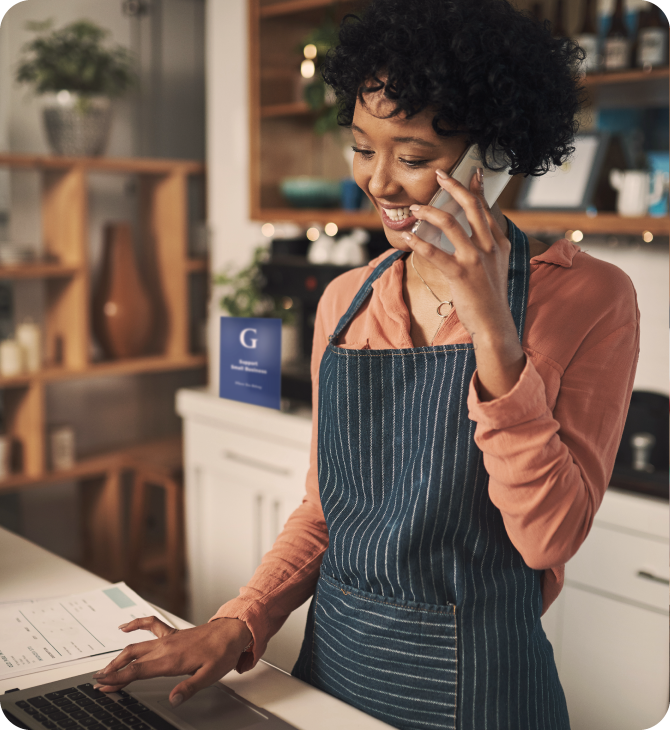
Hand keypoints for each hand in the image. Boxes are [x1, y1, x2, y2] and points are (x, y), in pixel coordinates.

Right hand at [91, 616, 251, 707]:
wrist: (231, 632)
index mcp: (172, 660)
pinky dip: (136, 624)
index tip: (104, 685)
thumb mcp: (209, 676)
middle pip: (132, 659)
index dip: (119, 678)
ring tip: (106, 667)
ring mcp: (167, 638)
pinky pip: (150, 624)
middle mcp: (165, 647)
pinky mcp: (171, 633)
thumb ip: (189, 688)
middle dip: (113, 670)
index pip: (138, 671)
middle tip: (99, 680)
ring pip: (137, 645)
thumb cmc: (221, 653)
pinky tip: (125, 627)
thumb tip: (173, 700)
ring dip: (119, 656)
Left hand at [402, 169, 524, 399]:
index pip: (486, 208)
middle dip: (453, 187)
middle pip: (471, 206)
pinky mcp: (460, 273)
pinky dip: (418, 242)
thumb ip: (488, 248)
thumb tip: (475, 235)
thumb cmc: (490, 298)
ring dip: (429, 212)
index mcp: (500, 243)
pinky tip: (407, 238)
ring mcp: (475, 259)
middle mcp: (490, 246)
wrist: (494, 324)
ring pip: (450, 223)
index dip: (475, 189)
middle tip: (439, 175)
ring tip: (414, 209)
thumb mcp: (496, 268)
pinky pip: (434, 252)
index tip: (467, 173)